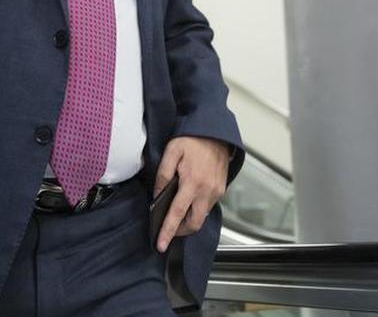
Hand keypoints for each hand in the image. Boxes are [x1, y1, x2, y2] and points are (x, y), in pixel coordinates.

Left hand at [153, 136, 229, 252]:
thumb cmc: (193, 140)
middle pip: (194, 223)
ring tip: (176, 215)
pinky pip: (208, 207)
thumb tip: (156, 195)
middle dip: (180, 231)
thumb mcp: (172, 151)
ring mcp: (216, 192)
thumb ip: (163, 175)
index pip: (177, 213)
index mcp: (192, 182)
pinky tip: (188, 202)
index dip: (168, 231)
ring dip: (189, 220)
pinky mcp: (221, 190)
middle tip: (168, 229)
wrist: (217, 133)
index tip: (160, 244)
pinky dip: (197, 210)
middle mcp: (207, 191)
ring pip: (201, 217)